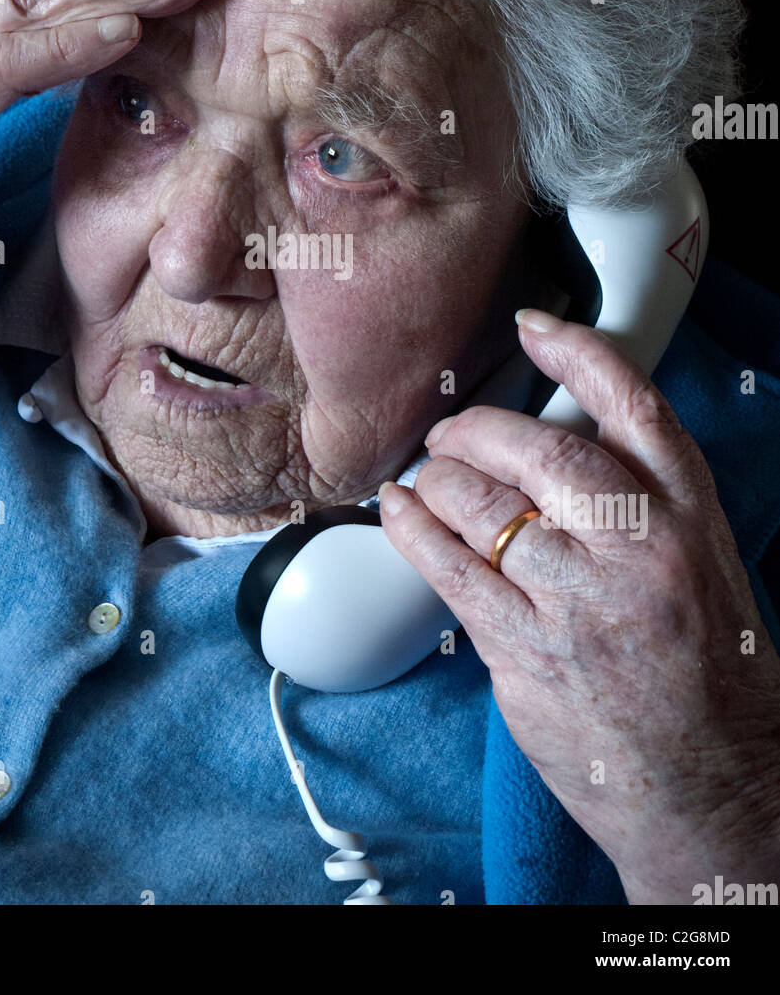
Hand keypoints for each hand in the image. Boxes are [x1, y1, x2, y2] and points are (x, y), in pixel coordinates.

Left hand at [379, 309, 779, 903]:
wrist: (714, 785)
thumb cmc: (704, 673)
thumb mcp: (698, 564)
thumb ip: (638, 503)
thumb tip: (549, 450)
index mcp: (687, 516)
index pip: (632, 408)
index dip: (578, 353)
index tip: (535, 327)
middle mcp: (637, 548)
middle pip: (537, 446)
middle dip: (478, 428)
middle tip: (453, 433)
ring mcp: (579, 598)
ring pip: (481, 500)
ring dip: (438, 478)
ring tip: (427, 478)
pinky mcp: (526, 647)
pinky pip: (447, 565)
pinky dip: (411, 527)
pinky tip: (399, 511)